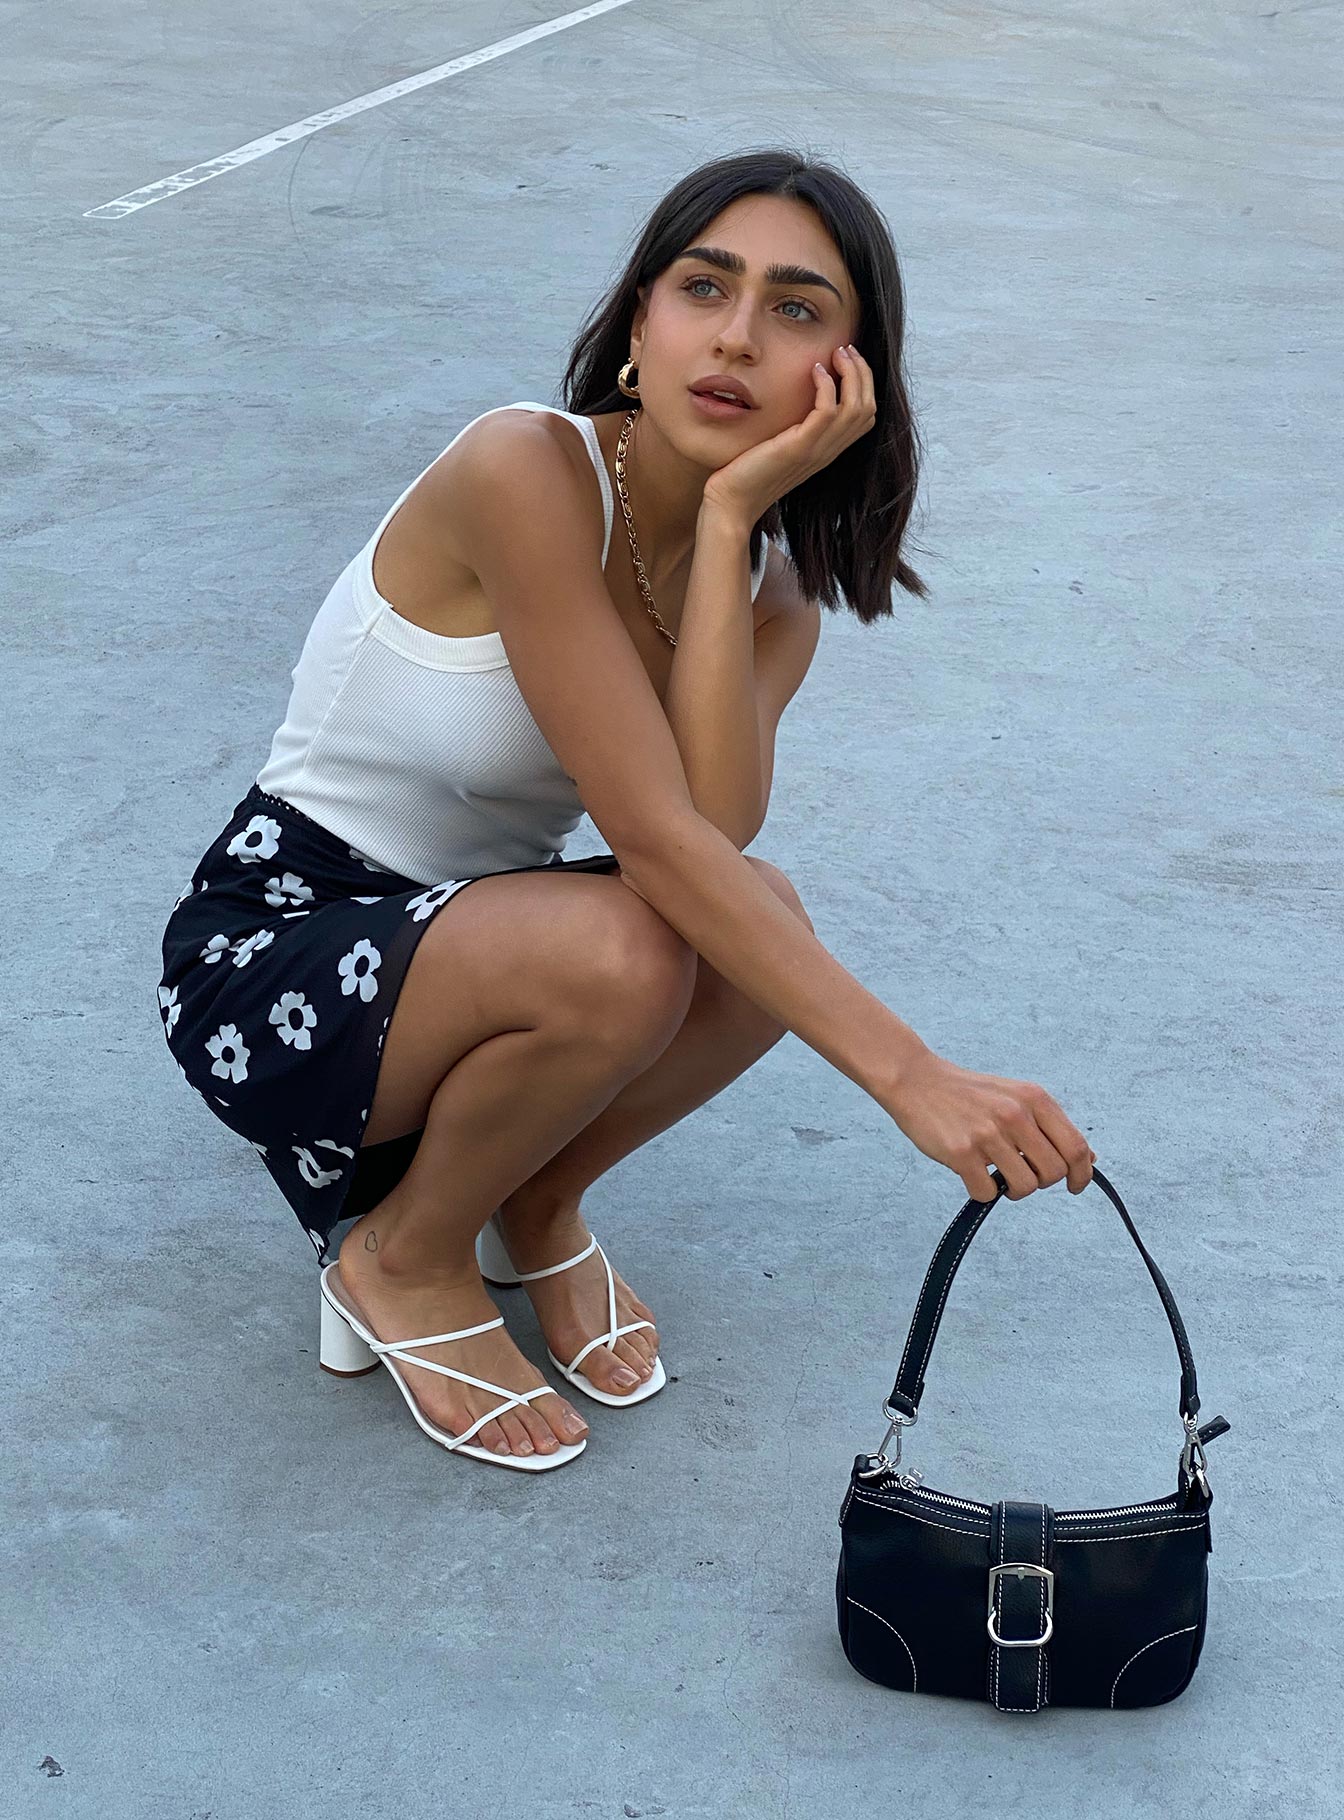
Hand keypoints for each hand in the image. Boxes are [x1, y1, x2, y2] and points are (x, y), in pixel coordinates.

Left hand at [700, 343, 876, 527]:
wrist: (731, 502)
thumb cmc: (746, 474)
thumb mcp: (778, 445)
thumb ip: (793, 428)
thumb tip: (792, 401)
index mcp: (826, 450)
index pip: (865, 417)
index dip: (863, 385)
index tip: (847, 360)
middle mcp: (827, 451)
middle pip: (867, 408)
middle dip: (862, 372)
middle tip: (846, 348)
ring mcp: (816, 451)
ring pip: (856, 408)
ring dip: (851, 373)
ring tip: (837, 352)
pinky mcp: (799, 448)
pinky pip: (828, 411)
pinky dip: (827, 385)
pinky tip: (814, 369)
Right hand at [878, 1050, 1097, 1202]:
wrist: (918, 1080)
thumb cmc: (969, 1093)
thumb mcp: (1017, 1097)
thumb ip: (1051, 1126)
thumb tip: (1088, 1159)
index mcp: (1033, 1099)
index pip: (1075, 1147)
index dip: (1081, 1174)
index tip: (1075, 1186)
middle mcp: (1015, 1114)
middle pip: (1053, 1172)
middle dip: (1040, 1182)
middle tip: (1020, 1173)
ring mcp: (988, 1134)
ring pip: (1024, 1187)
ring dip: (1012, 1189)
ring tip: (996, 1174)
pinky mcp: (962, 1153)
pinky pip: (987, 1193)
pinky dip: (982, 1191)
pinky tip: (971, 1172)